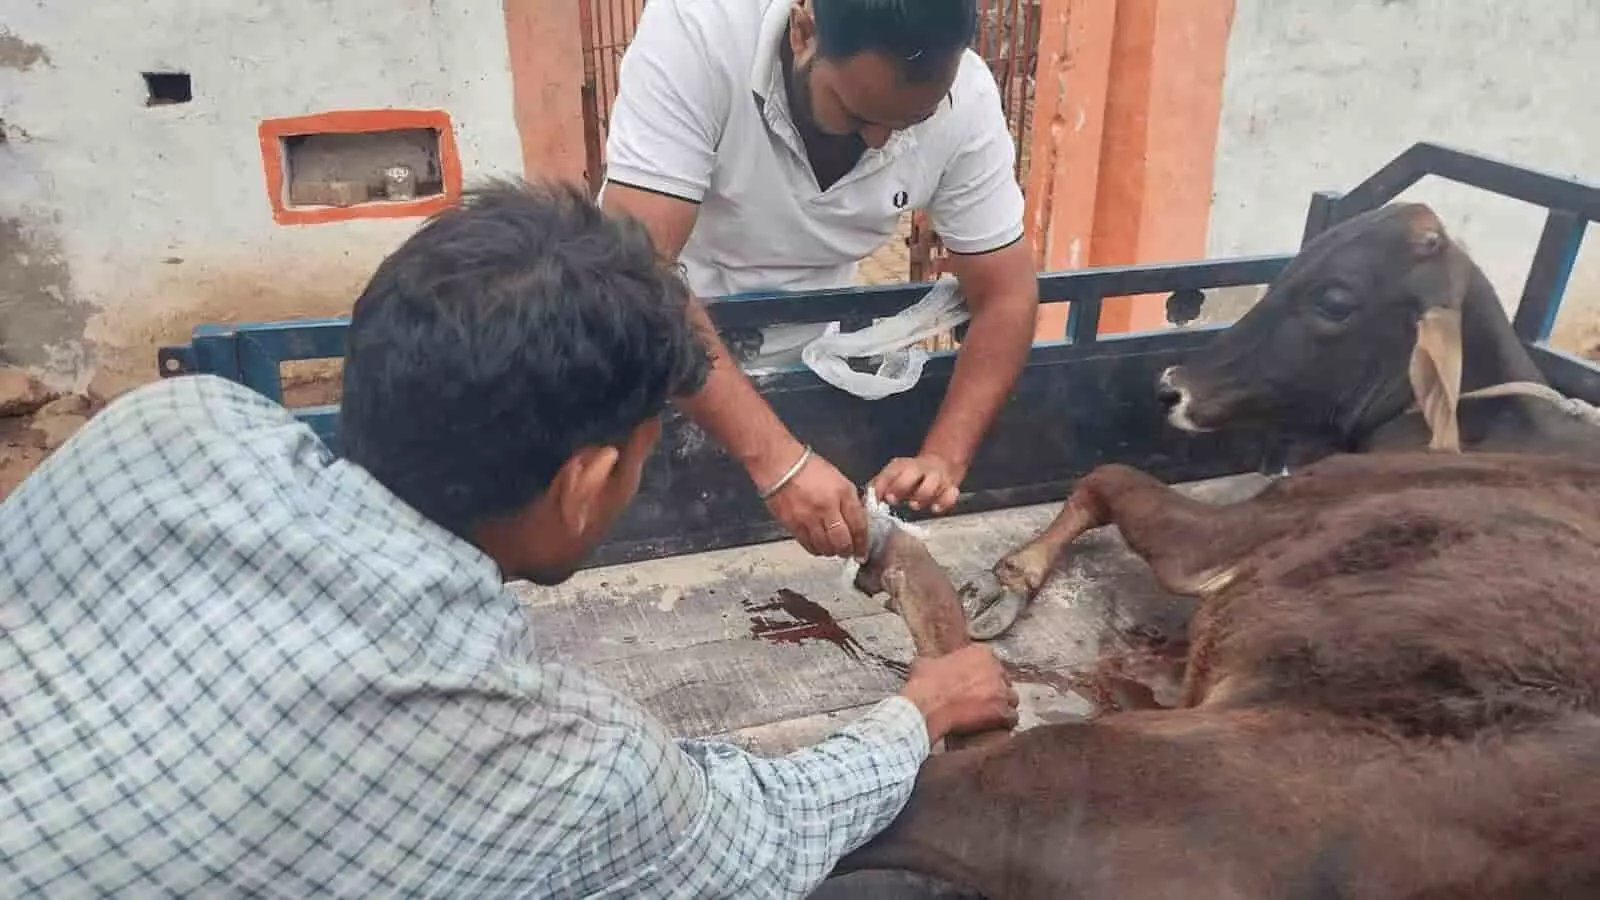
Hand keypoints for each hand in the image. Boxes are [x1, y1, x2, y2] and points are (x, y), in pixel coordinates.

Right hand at [762, 449, 869, 559]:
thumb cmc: (807, 468)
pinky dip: (816, 548)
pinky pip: (808, 545)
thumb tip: (855, 521)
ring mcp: (809, 517)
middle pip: (842, 541)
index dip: (862, 542)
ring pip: (825, 547)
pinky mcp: (793, 525)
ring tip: (833, 548)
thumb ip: (848, 501)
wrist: (780, 465)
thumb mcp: (838, 479)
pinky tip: (818, 545)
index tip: (862, 549)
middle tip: (848, 552)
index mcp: (842, 493)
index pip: (858, 524)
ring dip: (832, 551)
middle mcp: (827, 507)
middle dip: (848, 550)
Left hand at [870, 453, 964, 514]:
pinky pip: (950, 494)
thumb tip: (865, 500)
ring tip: (914, 505)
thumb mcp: (894, 475)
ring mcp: (937, 477)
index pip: (891, 471)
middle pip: (912, 473)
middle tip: (894, 501)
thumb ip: (879, 486)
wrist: (940, 464)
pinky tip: (934, 508)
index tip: (879, 498)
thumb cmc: (911, 476)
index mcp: (903, 465)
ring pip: (931, 485)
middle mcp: (921, 468)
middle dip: (901, 487)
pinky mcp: (950, 487)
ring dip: (921, 497)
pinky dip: (943, 502)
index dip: (883, 484)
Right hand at [898, 644, 1017, 744]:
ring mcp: (1001, 690)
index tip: (976, 686)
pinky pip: (1011, 718)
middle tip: (982, 702)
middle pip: (1004, 681)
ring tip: (988, 717)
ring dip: (1002, 707)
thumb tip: (933, 665)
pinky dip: (1004, 724)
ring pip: (1011, 699)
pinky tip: (993, 727)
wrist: (927, 706)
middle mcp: (995, 668)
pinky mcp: (1002, 711)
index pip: (992, 664)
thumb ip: (941, 662)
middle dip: (995, 691)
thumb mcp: (929, 662)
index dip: (984, 677)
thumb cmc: (925, 684)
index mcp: (980, 652)